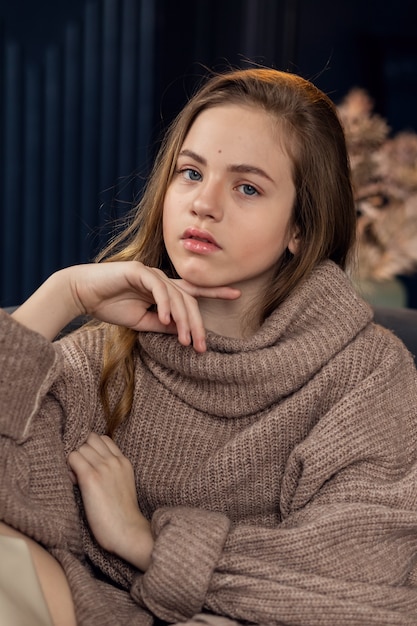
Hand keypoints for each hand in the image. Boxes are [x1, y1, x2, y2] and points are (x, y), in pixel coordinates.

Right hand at [13, 261, 239, 348]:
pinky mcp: (137, 271)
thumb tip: (183, 331)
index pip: (194, 291)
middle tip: (202, 346)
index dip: (216, 291)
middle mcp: (161, 279)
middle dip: (198, 324)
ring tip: (186, 341)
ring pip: (177, 296)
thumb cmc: (111, 307)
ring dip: (183, 320)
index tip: (237, 294)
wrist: (83, 294)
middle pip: (189, 299)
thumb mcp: (142, 322)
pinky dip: (164, 304)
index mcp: (163, 290)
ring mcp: (150, 274)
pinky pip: (158, 288)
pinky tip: (165, 319)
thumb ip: (163, 325)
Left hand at [67, 433, 153, 570]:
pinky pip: (73, 458)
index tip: (90, 465)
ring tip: (77, 479)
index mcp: (123, 462)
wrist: (128, 531)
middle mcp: (114, 460)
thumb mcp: (123, 485)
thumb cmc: (122, 515)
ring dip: (75, 461)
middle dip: (83, 452)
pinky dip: (70, 468)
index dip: (93, 449)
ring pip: (80, 448)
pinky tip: (75, 483)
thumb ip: (112, 471)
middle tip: (81, 472)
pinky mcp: (91, 477)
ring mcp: (103, 467)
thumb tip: (92, 466)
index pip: (103, 439)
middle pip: (90, 439)